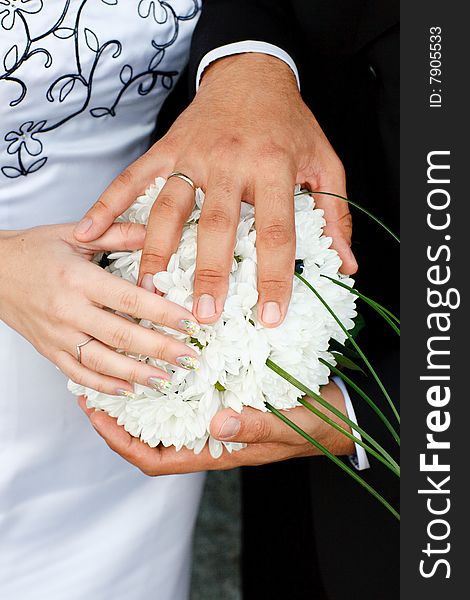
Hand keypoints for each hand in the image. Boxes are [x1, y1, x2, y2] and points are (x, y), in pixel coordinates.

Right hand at [0, 224, 199, 394]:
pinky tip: (129, 389)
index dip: (162, 313)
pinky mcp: (49, 350)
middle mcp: (68, 311)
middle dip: (160, 349)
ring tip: (167, 379)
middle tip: (190, 358)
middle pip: (122, 335)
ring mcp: (57, 335)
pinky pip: (79, 374)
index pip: (129, 300)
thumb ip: (118, 234)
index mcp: (79, 279)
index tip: (189, 323)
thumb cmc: (34, 251)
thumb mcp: (75, 234)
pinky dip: (104, 385)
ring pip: (102, 361)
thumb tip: (157, 231)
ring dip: (137, 374)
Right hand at [74, 53, 356, 327]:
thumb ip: (336, 215)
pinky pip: (134, 179)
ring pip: (169, 208)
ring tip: (149, 290)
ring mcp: (193, 155)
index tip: (270, 316)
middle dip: (209, 275)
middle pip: (217, 227)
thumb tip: (347, 264)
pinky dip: (109, 204)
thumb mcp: (325, 164)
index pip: (276, 232)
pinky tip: (90, 231)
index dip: (274, 278)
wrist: (253, 72)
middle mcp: (231, 163)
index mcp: (275, 168)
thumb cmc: (290, 122)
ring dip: (156, 252)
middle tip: (202, 316)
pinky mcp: (167, 148)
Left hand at [77, 381, 353, 473]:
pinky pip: (190, 394)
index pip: (156, 459)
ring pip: (167, 414)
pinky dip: (171, 380)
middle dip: (119, 416)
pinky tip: (166, 355)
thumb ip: (255, 427)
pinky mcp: (229, 396)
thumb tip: (217, 423)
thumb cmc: (315, 426)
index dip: (120, 442)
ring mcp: (218, 416)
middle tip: (95, 383)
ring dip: (141, 395)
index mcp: (218, 450)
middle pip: (151, 436)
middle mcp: (210, 435)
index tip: (95, 415)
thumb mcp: (289, 426)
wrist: (339, 415)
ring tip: (119, 366)